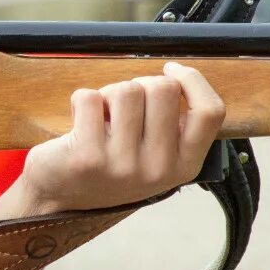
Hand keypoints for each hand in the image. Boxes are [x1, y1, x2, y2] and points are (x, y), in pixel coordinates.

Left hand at [14, 63, 224, 215]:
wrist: (60, 199)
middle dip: (140, 85)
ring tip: (101, 117)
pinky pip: (89, 97)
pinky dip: (80, 101)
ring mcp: (123, 165)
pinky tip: (79, 124)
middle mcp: (158, 169)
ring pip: (127, 90)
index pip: (209, 112)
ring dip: (109, 94)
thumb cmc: (111, 167)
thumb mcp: (156, 157)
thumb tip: (177, 76)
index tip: (172, 70)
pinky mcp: (87, 157)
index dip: (192, 80)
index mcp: (184, 167)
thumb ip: (174, 126)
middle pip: (163, 89)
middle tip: (124, 104)